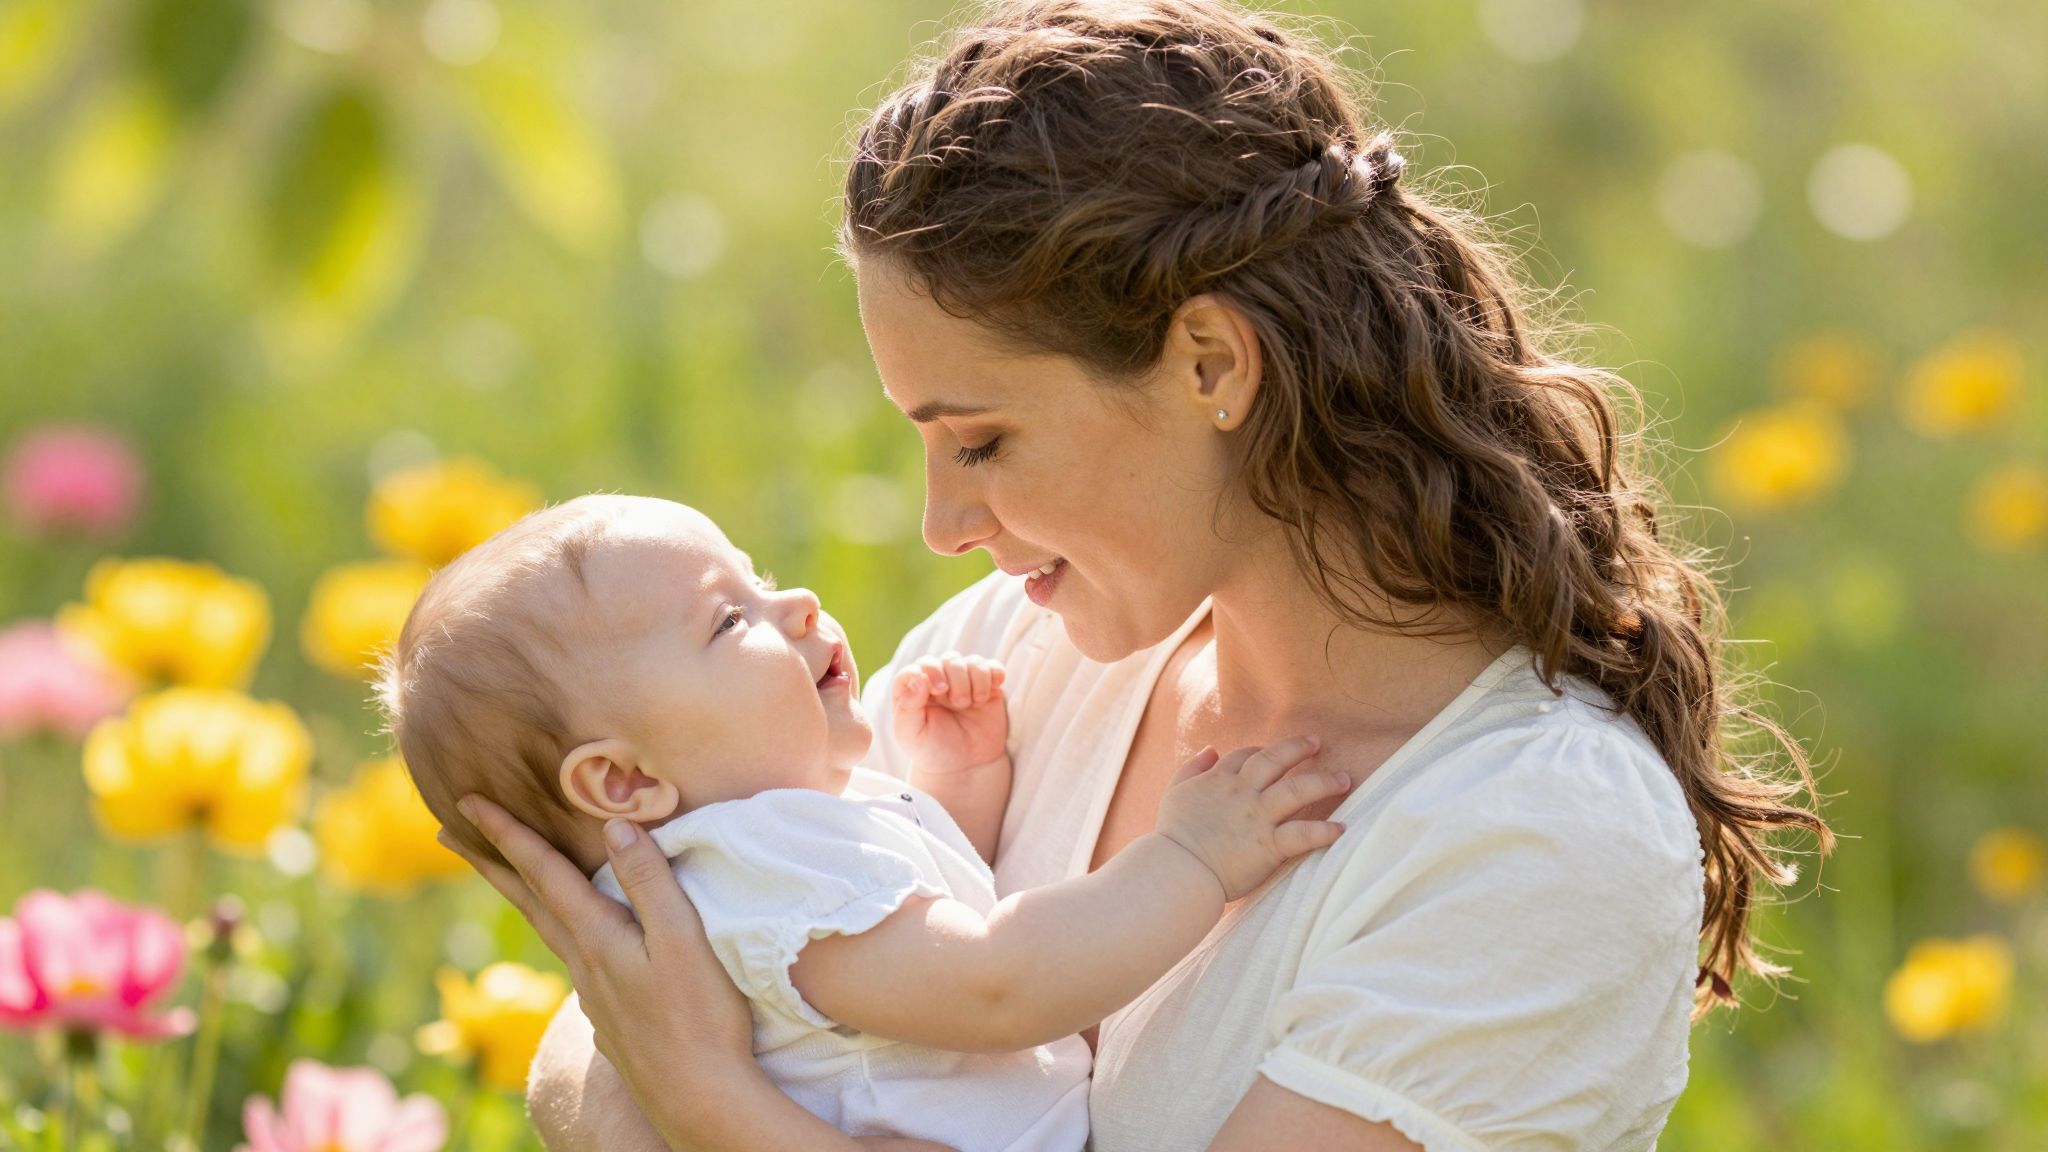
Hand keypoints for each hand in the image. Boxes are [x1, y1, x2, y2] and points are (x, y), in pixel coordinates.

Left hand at [438, 800, 754, 1140]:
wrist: (699, 1099)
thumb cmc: (700, 1018)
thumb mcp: (682, 940)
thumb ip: (649, 882)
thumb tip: (614, 826)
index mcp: (596, 937)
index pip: (542, 873)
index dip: (507, 834)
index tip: (468, 802)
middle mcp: (583, 962)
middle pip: (526, 901)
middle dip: (489, 861)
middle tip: (447, 832)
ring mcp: (593, 992)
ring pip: (545, 928)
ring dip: (519, 893)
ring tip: (504, 874)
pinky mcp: (609, 1014)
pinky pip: (570, 953)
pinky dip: (555, 926)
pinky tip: (572, 937)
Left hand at [892, 653, 1007, 775]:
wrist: (965, 767)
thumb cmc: (932, 749)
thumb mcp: (910, 733)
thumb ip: (908, 705)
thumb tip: (918, 676)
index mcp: (915, 689)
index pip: (918, 667)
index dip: (929, 671)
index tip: (937, 691)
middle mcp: (940, 680)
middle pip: (948, 660)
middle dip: (955, 679)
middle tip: (956, 703)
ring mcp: (964, 682)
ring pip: (972, 661)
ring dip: (974, 680)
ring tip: (971, 704)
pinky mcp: (987, 686)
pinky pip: (992, 668)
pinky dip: (993, 675)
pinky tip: (986, 695)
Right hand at [1154, 737, 1352, 901]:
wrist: (1178, 869)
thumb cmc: (1174, 836)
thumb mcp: (1174, 792)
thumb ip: (1191, 768)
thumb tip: (1210, 750)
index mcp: (1220, 780)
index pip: (1246, 755)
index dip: (1261, 752)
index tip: (1274, 754)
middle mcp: (1243, 792)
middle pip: (1276, 759)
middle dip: (1299, 748)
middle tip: (1318, 743)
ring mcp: (1258, 817)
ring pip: (1298, 789)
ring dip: (1325, 782)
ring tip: (1345, 779)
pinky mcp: (1269, 845)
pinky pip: (1303, 834)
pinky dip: (1324, 831)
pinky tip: (1341, 829)